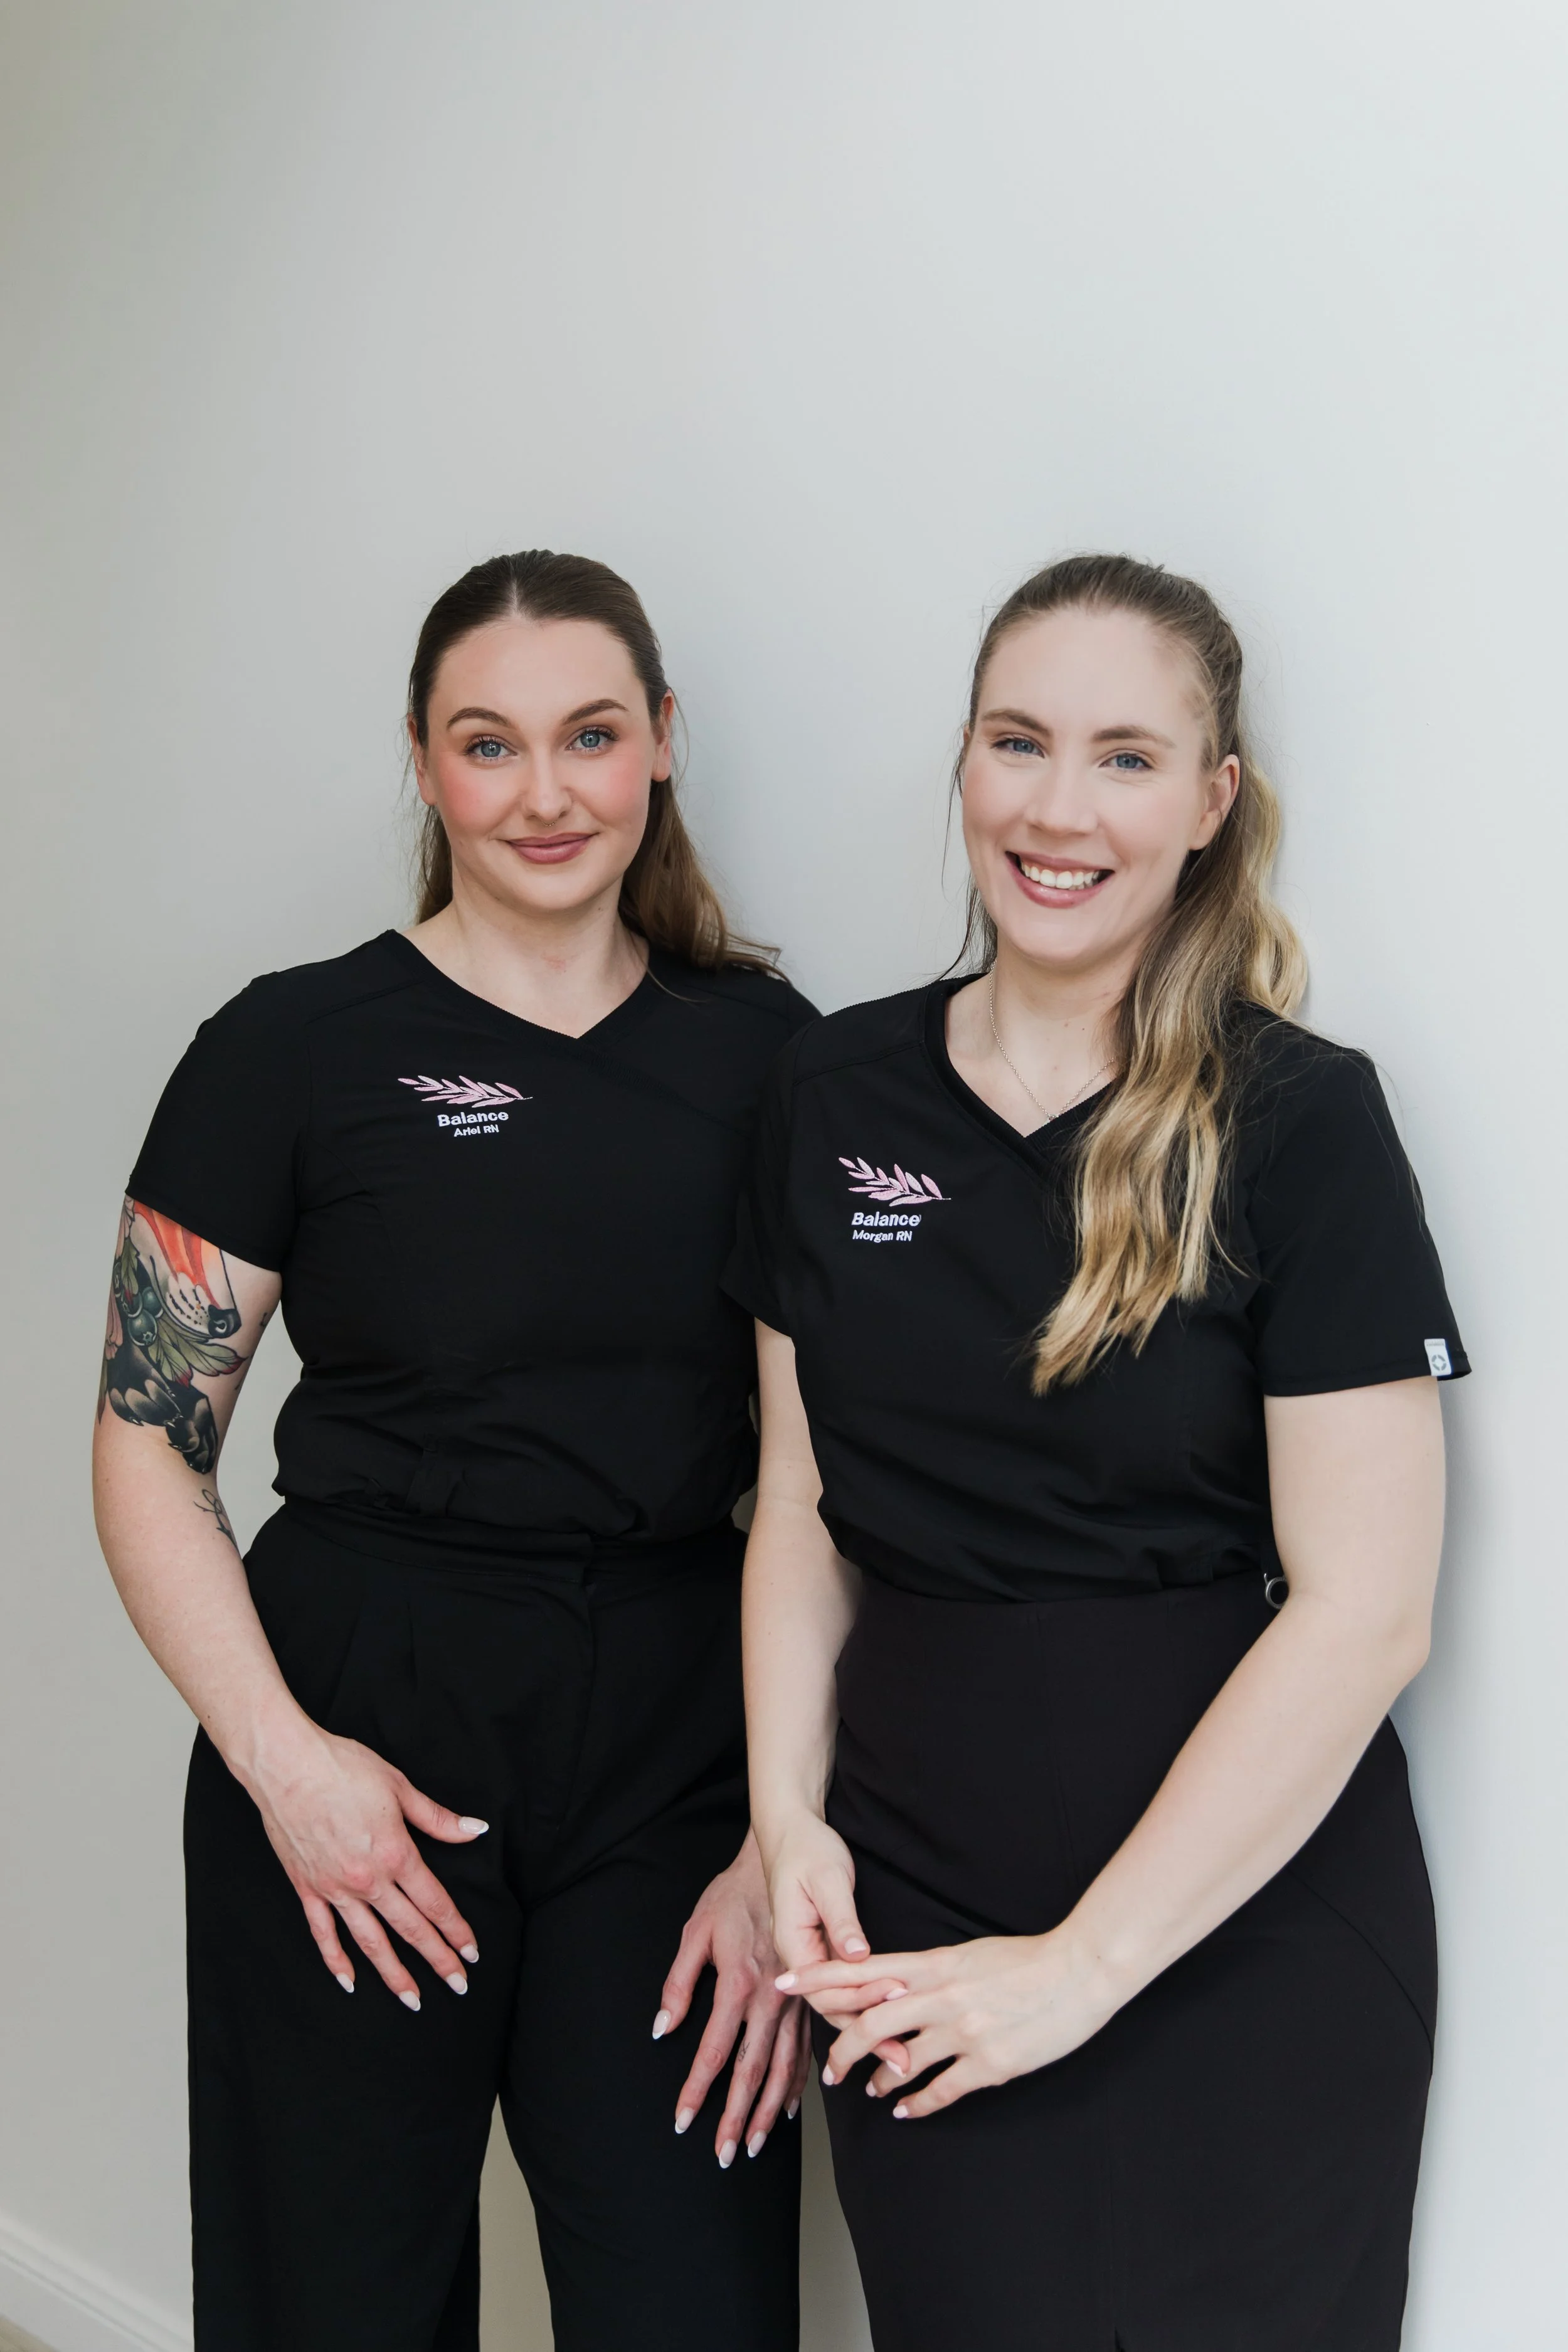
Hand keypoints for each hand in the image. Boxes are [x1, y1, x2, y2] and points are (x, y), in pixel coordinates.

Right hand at [245, 1715, 486, 2007]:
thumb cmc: (343, 1768)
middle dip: (437, 1960)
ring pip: (370, 1942)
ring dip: (394, 1974)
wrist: (286, 1765)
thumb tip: (476, 1829)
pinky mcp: (307, 1888)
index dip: (456, 1930)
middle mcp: (367, 1880)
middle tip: (458, 1985)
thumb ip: (438, 1818)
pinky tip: (350, 1981)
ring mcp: (335, 1888)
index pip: (435, 1903)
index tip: (472, 1952)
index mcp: (395, 1854)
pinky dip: (336, 1960)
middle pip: (410, 1929)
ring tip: (413, 1999)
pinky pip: (324, 1934)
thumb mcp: (400, 1787)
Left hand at [653, 1831, 810, 2165]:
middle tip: (724, 2156)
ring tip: (753, 2145)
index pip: (714, 2051)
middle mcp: (771, 2000)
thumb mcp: (695, 1932)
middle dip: (736, 2118)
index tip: (684, 2122)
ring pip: (784, 2068)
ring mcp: (794, 2001)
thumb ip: (678, 1984)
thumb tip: (660, 2030)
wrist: (779, 1866)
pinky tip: (789, 2110)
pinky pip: (806, 2050)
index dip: (698, 2090)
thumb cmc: (732, 1896)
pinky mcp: (808, 1998)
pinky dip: (798, 2084)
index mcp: (738, 1984)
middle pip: (753, 2072)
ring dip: (768, 2112)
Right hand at [759, 1810, 909, 2060]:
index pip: (824, 1991)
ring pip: (838, 2003)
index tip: (896, 2002)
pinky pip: (845, 1986)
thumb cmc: (807, 1850)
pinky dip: (867, 2004)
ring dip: (870, 2024)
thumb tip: (859, 1955)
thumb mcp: (827, 1880)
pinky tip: (890, 2018)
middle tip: (905, 2056)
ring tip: (904, 2051)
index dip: (860, 2002)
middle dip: (869, 2031)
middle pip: (831, 2007)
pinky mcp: (824, 1951)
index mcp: (792, 1944)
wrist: (791, 1832)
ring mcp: (811, 1956)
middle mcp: (798, 1958)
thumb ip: (842, 1919)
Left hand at [779, 1928, 1122, 2118]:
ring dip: (879, 2079)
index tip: (787, 1982)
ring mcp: (965, 2030)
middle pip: (871, 2020)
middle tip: (829, 2069)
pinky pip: (940, 2090)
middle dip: (842, 2046)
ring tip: (868, 2090)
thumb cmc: (1027, 1960)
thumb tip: (902, 1985)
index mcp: (936, 1964)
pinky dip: (917, 2104)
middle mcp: (942, 1996)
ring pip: (900, 2060)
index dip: (821, 1977)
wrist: (1079, 1970)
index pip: (864, 1969)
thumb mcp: (970, 1955)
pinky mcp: (989, 2062)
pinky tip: (906, 2110)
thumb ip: (934, 1972)